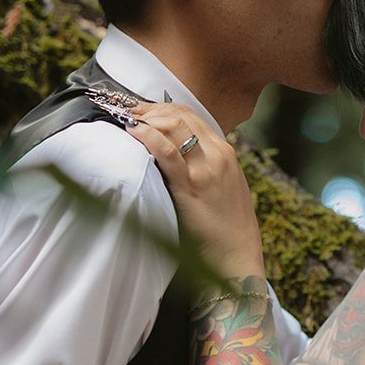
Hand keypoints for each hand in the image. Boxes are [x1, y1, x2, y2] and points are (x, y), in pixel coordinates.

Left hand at [128, 103, 265, 280]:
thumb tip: (173, 156)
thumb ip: (203, 168)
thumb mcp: (222, 188)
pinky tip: (133, 132)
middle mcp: (218, 154)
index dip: (161, 108)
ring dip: (146, 119)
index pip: (191, 115)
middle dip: (149, 110)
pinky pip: (167, 152)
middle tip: (126, 114)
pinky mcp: (192, 186)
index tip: (139, 112)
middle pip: (180, 115)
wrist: (238, 256)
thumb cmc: (226, 228)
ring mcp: (207, 168)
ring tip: (126, 122)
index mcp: (225, 152)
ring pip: (175, 126)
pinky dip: (147, 137)